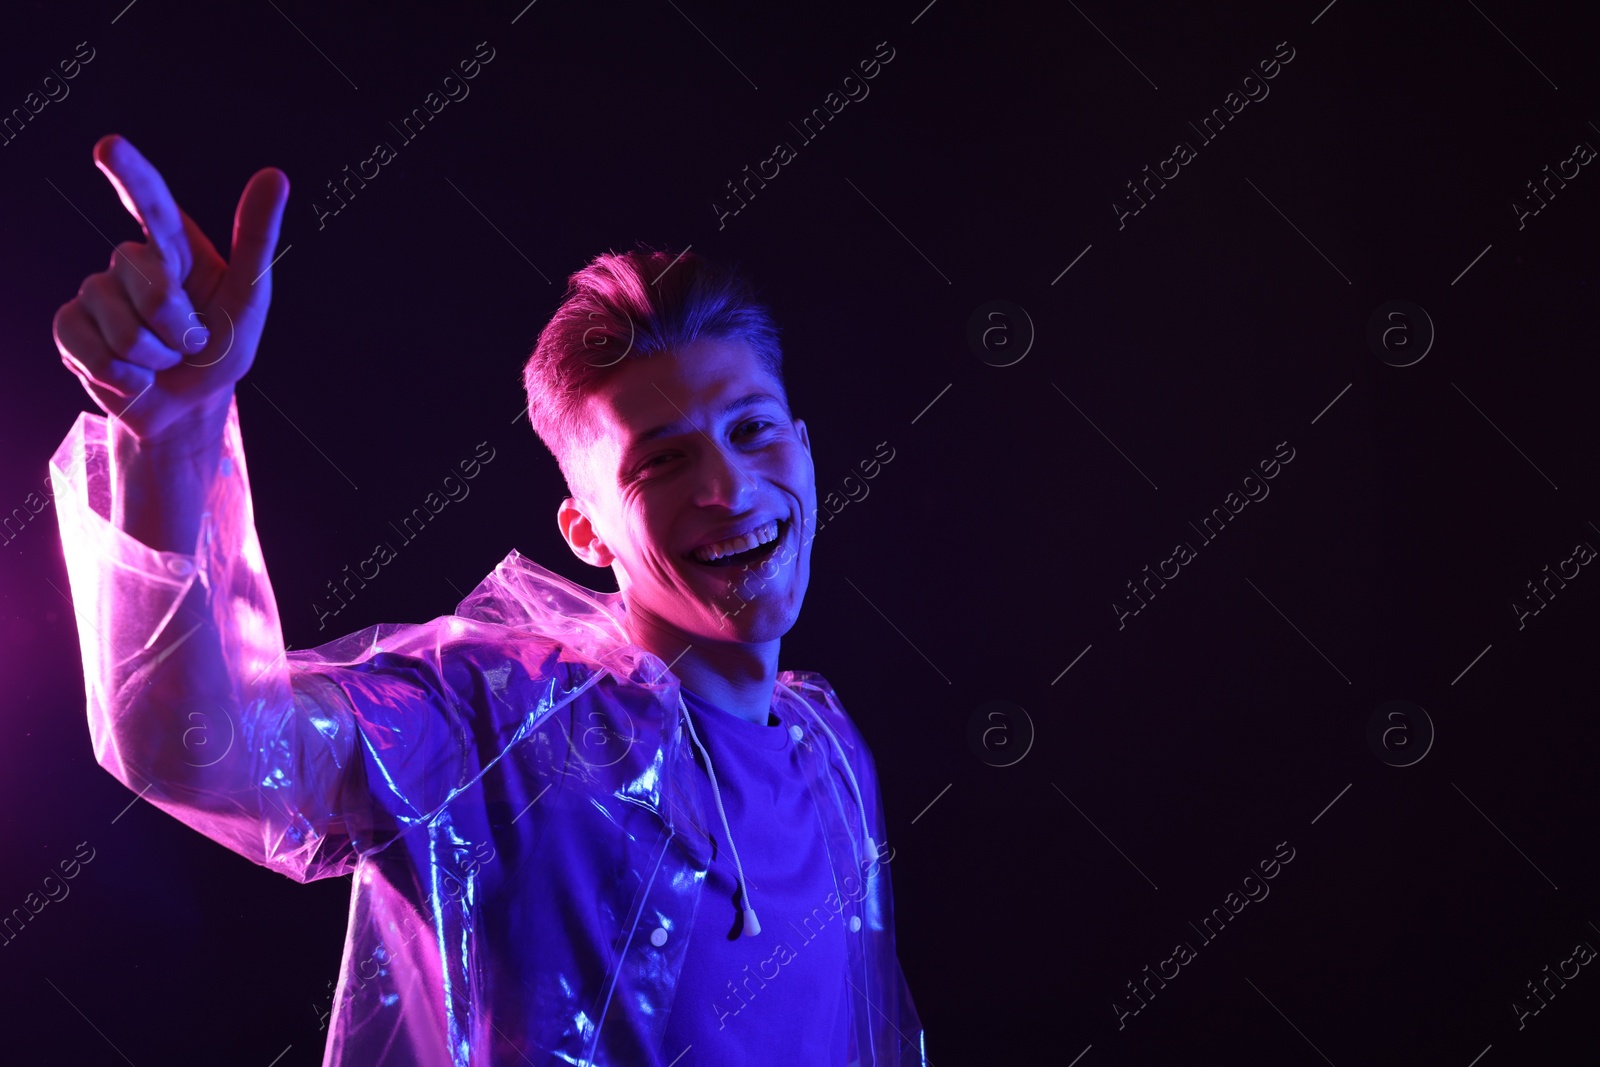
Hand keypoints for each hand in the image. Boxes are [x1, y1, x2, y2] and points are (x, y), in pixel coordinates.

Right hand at [52, 135, 288, 442]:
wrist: (185, 406)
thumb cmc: (220, 349)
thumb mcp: (249, 299)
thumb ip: (256, 240)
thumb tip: (275, 174)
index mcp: (174, 248)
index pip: (152, 204)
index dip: (130, 175)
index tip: (109, 147)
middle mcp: (130, 262)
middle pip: (150, 287)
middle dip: (179, 330)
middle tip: (189, 343)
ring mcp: (95, 293)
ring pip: (124, 330)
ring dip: (155, 359)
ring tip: (162, 359)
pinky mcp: (70, 327)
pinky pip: (96, 354)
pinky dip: (124, 379)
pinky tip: (131, 376)